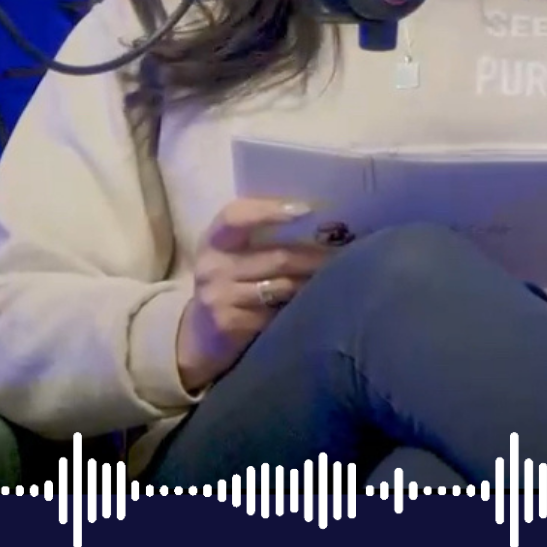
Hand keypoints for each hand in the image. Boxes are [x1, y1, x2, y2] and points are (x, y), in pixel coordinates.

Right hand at [176, 199, 336, 393]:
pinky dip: (301, 309)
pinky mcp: (231, 325)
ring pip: (283, 287)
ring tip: (344, 279)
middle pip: (277, 257)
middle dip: (317, 256)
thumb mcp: (231, 257)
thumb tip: (320, 220)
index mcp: (214, 241)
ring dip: (315, 283)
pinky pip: (276, 314)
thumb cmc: (227, 286)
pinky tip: (320, 307)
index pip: (236, 216)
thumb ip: (260, 238)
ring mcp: (220, 297)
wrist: (196, 337)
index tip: (307, 209)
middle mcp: (213, 266)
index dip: (269, 210)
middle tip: (349, 254)